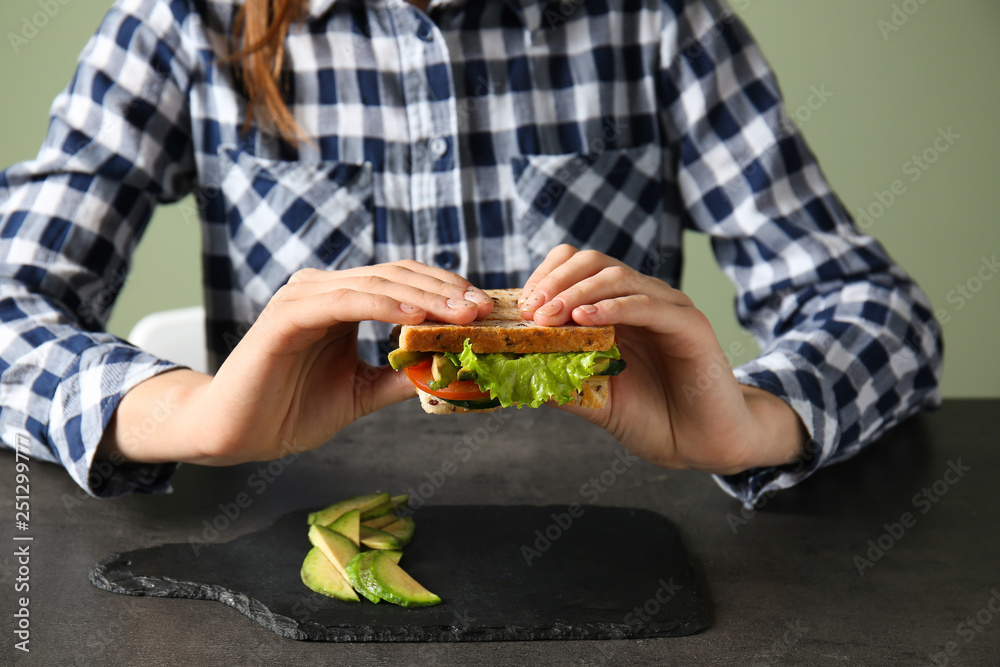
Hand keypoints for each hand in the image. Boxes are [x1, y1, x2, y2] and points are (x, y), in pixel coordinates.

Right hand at [100, 261, 493, 464]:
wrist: (235, 434)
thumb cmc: (290, 410)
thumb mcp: (361, 392)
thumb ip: (400, 375)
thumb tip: (449, 368)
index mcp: (343, 302)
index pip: (405, 283)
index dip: (447, 293)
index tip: (485, 312)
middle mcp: (324, 290)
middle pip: (398, 275)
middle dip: (446, 291)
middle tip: (484, 309)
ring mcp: (303, 298)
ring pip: (376, 282)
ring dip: (423, 296)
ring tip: (461, 312)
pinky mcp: (287, 315)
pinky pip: (343, 301)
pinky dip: (381, 305)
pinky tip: (413, 316)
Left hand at [518, 245, 805, 474]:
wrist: (702, 445)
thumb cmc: (652, 418)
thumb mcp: (593, 398)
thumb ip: (559, 380)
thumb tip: (512, 372)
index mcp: (617, 308)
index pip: (577, 266)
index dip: (546, 278)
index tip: (521, 307)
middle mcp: (642, 299)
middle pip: (593, 262)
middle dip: (555, 281)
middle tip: (530, 310)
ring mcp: (667, 308)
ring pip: (617, 277)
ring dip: (576, 293)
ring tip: (549, 316)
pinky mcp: (690, 325)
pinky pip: (648, 305)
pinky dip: (613, 307)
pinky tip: (585, 319)